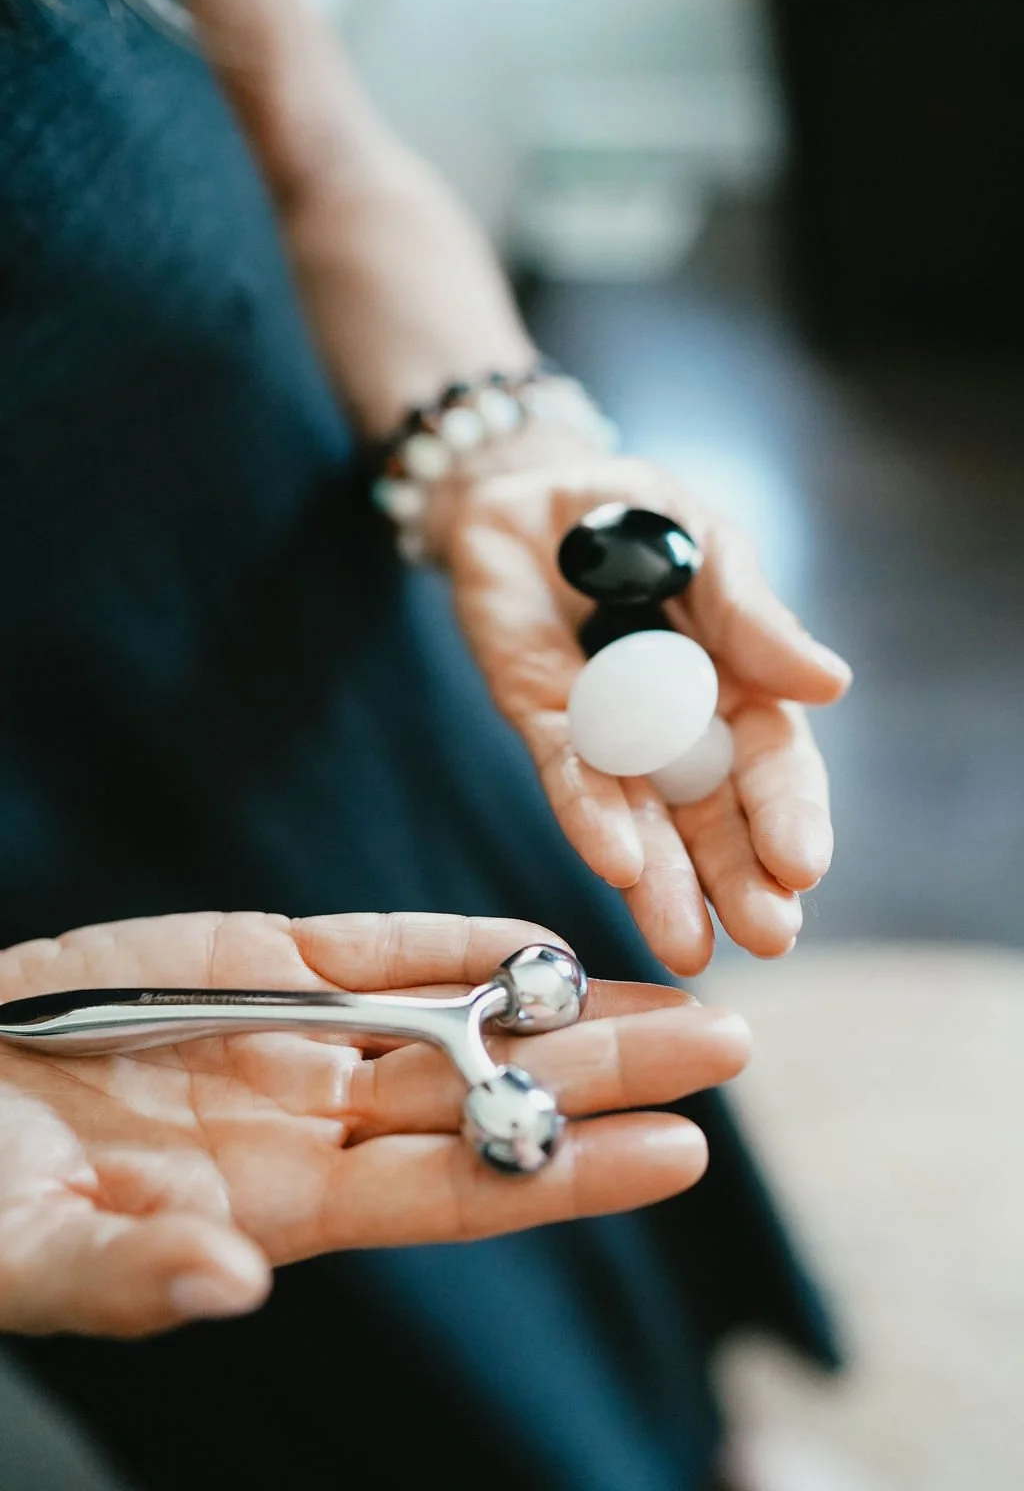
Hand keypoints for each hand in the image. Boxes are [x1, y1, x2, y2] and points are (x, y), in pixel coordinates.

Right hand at [0, 910, 747, 1337]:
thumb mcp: (35, 1254)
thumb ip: (136, 1272)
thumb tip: (232, 1283)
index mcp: (284, 1206)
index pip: (461, 1189)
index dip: (569, 1172)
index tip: (681, 1151)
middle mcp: (316, 1118)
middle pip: (491, 1093)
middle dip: (611, 1071)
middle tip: (730, 1043)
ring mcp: (293, 1031)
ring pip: (456, 1013)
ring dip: (561, 1001)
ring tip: (672, 987)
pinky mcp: (256, 956)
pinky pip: (375, 944)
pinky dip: (453, 938)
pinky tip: (535, 936)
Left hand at [444, 432, 851, 973]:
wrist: (527, 488)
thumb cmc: (632, 515)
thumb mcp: (706, 546)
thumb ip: (750, 615)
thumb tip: (828, 683)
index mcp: (737, 686)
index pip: (773, 763)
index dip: (791, 814)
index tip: (806, 866)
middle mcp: (676, 728)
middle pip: (714, 815)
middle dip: (741, 878)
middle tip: (770, 935)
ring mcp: (606, 732)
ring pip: (642, 819)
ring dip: (667, 882)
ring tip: (690, 943)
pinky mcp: (539, 717)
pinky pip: (566, 772)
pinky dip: (590, 814)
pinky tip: (616, 863)